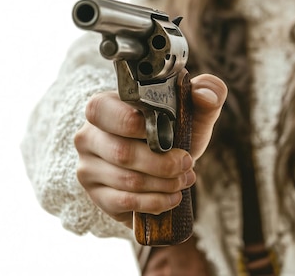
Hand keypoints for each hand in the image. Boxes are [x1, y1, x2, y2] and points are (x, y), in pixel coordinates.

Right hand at [74, 74, 227, 227]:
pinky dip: (155, 202)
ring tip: (183, 179)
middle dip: (163, 163)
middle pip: (122, 153)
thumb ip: (207, 92)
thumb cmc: (173, 131)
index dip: (141, 125)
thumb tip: (205, 94)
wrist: (164, 163)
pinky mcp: (96, 195)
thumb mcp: (193, 110)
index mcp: (104, 106)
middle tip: (186, 163)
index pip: (107, 112)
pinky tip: (172, 197)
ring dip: (163, 184)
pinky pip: (124, 202)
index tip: (172, 135)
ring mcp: (87, 167)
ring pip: (126, 181)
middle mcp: (88, 135)